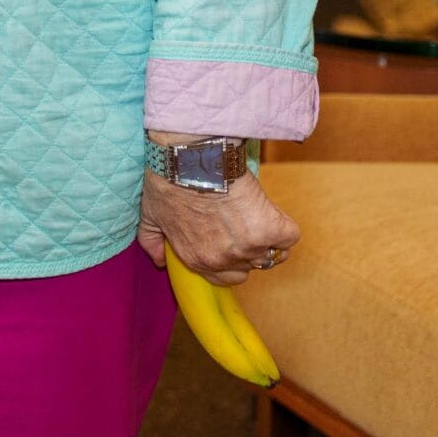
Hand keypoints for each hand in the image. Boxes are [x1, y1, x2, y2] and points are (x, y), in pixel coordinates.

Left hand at [138, 170, 299, 286]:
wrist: (191, 158)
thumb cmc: (168, 182)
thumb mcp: (149, 215)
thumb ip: (152, 242)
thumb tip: (160, 261)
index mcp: (196, 260)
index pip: (223, 278)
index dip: (228, 260)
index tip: (228, 241)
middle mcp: (223, 260)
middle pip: (248, 269)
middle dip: (247, 252)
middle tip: (241, 224)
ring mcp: (248, 247)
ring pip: (270, 254)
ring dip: (266, 237)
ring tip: (254, 214)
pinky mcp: (270, 230)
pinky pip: (288, 238)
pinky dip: (284, 226)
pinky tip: (269, 211)